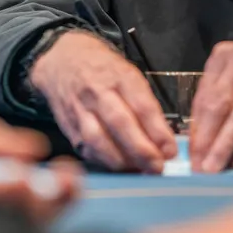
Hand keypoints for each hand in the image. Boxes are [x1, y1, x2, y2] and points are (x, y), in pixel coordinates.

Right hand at [31, 30, 176, 172]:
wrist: (63, 61)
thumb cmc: (104, 70)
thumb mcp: (129, 75)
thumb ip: (144, 104)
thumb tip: (162, 140)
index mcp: (121, 76)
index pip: (142, 106)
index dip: (158, 131)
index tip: (170, 151)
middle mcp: (99, 92)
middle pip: (120, 123)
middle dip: (141, 150)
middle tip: (157, 167)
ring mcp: (80, 109)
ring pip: (99, 139)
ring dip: (121, 160)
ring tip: (138, 171)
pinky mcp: (69, 125)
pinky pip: (86, 147)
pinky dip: (104, 161)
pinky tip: (118, 167)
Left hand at [190, 35, 232, 173]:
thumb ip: (226, 94)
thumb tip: (203, 136)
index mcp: (226, 54)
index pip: (204, 96)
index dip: (196, 129)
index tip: (191, 154)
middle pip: (219, 106)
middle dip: (206, 141)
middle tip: (200, 167)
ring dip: (225, 146)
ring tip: (216, 169)